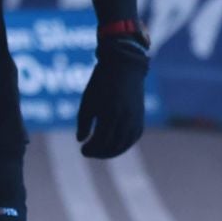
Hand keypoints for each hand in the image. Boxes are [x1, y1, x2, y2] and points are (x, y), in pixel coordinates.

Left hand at [79, 36, 147, 158]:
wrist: (124, 67)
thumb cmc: (101, 82)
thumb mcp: (88, 100)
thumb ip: (84, 122)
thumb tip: (81, 140)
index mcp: (109, 114)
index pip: (100, 141)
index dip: (91, 149)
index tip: (82, 151)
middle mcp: (124, 119)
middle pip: (113, 146)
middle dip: (99, 153)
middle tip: (89, 153)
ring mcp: (135, 119)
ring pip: (125, 144)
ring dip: (111, 152)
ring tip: (99, 152)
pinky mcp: (140, 117)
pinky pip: (133, 137)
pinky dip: (124, 144)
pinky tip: (113, 146)